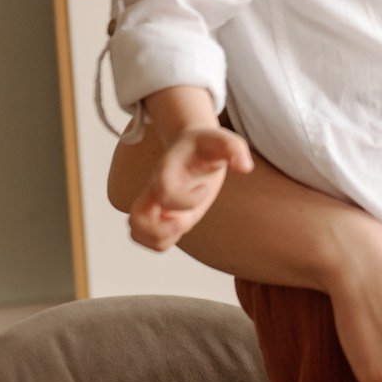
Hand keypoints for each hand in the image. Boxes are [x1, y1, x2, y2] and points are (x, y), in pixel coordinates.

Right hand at [128, 126, 252, 250]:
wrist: (193, 146)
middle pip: (137, 218)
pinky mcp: (162, 216)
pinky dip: (163, 241)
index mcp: (166, 170)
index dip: (186, 198)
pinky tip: (183, 224)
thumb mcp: (224, 141)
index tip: (205, 188)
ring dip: (161, 238)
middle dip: (162, 230)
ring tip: (182, 224)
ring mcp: (156, 205)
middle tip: (185, 221)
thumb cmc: (207, 145)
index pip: (164, 192)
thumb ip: (235, 149)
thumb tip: (245, 168)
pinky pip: (150, 238)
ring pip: (137, 232)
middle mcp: (155, 189)